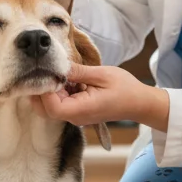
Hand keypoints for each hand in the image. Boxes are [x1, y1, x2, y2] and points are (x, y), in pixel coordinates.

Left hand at [32, 64, 168, 130]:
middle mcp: (75, 117)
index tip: (47, 71)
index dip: (44, 90)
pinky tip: (68, 77)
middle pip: (45, 109)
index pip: (50, 106)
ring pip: (50, 106)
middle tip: (45, 68)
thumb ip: (77, 71)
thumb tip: (57, 64)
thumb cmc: (125, 89)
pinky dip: (59, 90)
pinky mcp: (78, 111)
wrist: (139, 103)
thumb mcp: (100, 74)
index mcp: (80, 110)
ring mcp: (75, 116)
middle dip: (42, 89)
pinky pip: (61, 103)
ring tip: (58, 70)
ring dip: (51, 89)